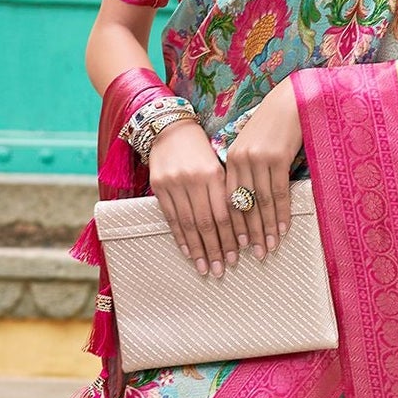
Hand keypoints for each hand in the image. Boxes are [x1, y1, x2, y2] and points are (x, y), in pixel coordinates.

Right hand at [147, 120, 240, 276]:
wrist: (169, 128)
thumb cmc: (200, 148)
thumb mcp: (217, 165)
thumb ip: (225, 191)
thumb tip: (239, 224)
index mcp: (213, 174)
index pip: (224, 212)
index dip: (231, 236)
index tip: (238, 255)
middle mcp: (193, 180)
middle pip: (206, 222)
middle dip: (215, 249)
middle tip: (222, 269)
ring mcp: (174, 184)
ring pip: (188, 224)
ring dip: (197, 249)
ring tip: (206, 267)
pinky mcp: (159, 187)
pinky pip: (171, 218)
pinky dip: (180, 237)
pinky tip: (188, 251)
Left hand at [224, 75, 302, 260]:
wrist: (292, 99)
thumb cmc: (274, 126)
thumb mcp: (253, 146)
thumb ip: (247, 170)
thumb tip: (248, 203)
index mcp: (231, 158)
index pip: (228, 200)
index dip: (233, 226)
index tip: (237, 246)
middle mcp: (241, 159)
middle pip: (243, 205)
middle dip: (249, 233)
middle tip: (254, 255)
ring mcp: (258, 158)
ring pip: (261, 202)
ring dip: (266, 228)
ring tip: (269, 248)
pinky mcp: (277, 157)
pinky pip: (278, 192)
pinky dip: (281, 214)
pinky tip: (282, 229)